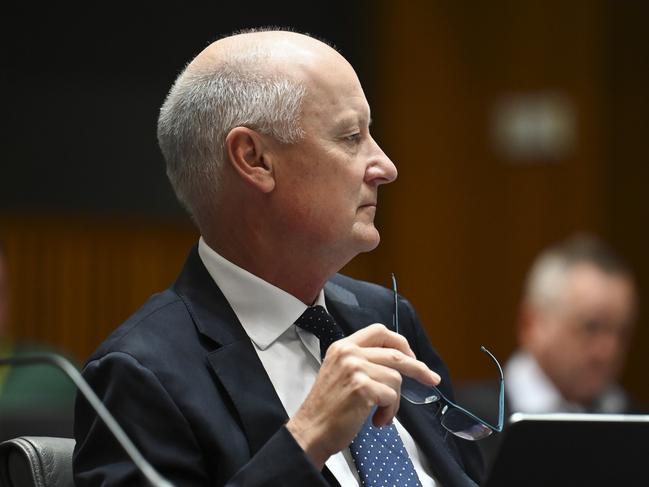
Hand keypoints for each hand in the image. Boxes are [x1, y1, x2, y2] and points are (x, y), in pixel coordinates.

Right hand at [285, 323, 439, 468]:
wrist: (311, 430)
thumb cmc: (327, 408)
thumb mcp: (339, 373)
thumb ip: (362, 362)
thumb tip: (396, 364)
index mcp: (343, 347)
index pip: (379, 332)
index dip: (400, 343)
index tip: (412, 356)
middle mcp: (348, 353)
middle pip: (396, 354)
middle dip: (418, 368)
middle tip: (430, 378)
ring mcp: (355, 369)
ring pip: (396, 378)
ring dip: (394, 401)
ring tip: (381, 414)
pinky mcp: (362, 387)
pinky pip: (391, 396)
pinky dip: (389, 412)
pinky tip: (377, 420)